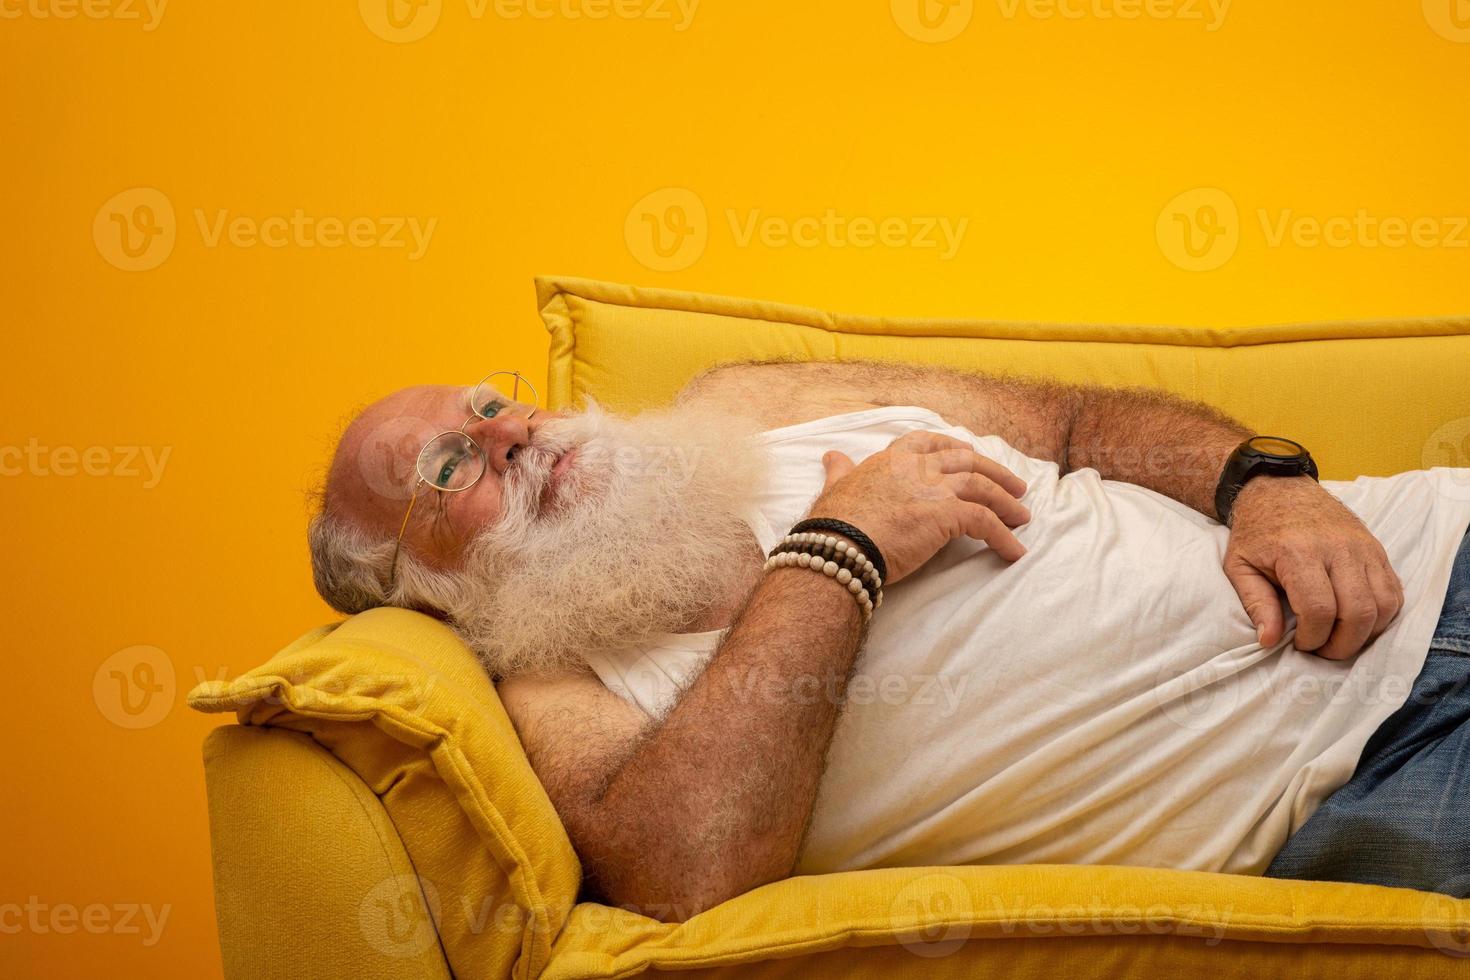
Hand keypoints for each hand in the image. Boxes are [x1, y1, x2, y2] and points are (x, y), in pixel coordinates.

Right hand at [809, 430, 1031, 584]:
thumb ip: (840, 471)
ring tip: (1021, 516)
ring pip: (982, 487)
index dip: (953, 446)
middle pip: (966, 461)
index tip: (970, 453)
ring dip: (1006, 502)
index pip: (929, 442)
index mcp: (891, 460)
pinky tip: (1013, 551)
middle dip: (994, 472)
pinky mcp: (947, 513)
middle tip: (1014, 486)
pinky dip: (1004, 537)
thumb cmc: (833, 524)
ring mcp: (934, 488)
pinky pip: (986, 522)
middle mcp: (917, 467)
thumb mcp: (835, 488)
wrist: (838, 546)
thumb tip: (832, 456)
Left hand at [1223, 475, 1404, 659]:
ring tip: (1340, 638)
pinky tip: (1358, 622)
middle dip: (1343, 644)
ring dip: (1366, 633)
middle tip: (1323, 650)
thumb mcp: (1240, 565)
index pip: (1319, 610)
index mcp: (1299, 552)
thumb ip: (1255, 603)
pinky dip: (1382, 615)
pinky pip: (1395, 591)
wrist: (1279, 489)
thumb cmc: (1256, 531)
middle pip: (1358, 612)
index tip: (1300, 644)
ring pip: (1384, 605)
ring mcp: (1363, 547)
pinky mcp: (1377, 549)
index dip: (1313, 638)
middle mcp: (1338, 548)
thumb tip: (1269, 641)